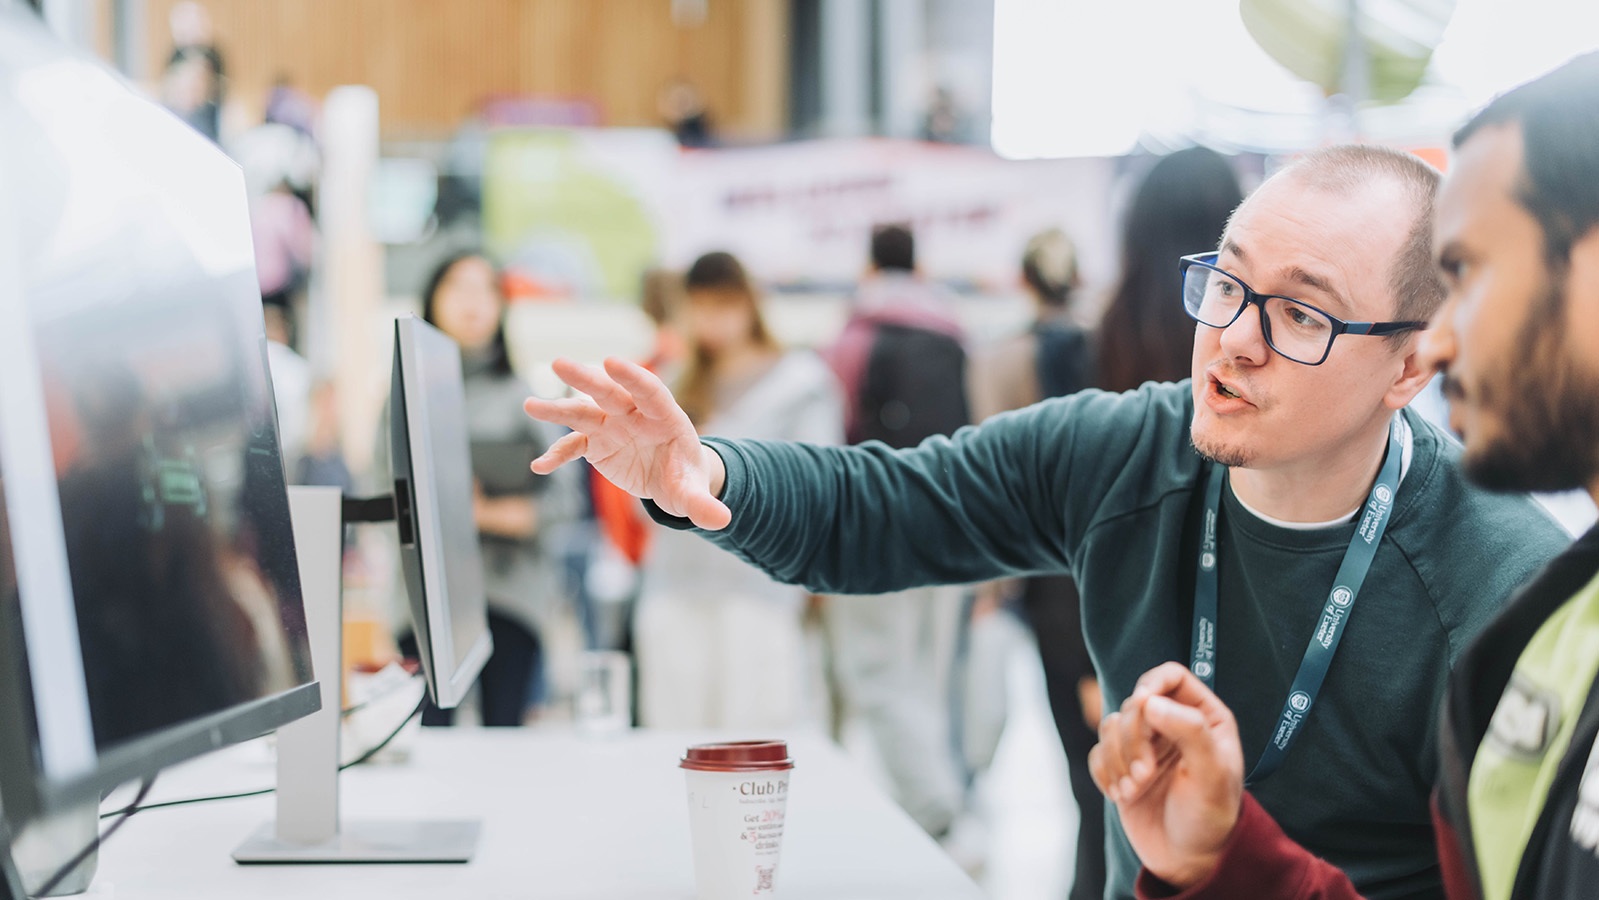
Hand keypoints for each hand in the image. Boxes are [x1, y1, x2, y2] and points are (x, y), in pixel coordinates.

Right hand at [522, 358, 730, 530]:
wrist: (671, 481)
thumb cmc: (685, 478)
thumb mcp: (693, 493)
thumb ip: (702, 504)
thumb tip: (722, 521)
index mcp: (666, 417)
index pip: (650, 391)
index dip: (633, 377)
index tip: (611, 363)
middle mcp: (635, 414)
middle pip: (609, 392)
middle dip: (586, 378)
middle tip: (559, 364)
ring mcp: (613, 425)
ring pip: (584, 412)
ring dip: (558, 409)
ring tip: (530, 405)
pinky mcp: (596, 443)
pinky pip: (573, 446)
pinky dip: (557, 455)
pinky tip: (540, 467)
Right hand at [1088, 662, 1243, 889]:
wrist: (1190, 859)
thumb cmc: (1210, 816)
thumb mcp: (1212, 773)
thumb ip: (1189, 730)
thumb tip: (1150, 701)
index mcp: (1203, 716)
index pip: (1171, 676)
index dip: (1152, 684)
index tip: (1143, 704)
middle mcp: (1172, 724)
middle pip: (1135, 703)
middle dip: (1133, 739)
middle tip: (1144, 775)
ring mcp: (1144, 745)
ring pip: (1111, 725)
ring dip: (1118, 760)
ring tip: (1135, 790)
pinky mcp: (1121, 766)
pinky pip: (1097, 753)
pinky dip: (1105, 773)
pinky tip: (1122, 796)